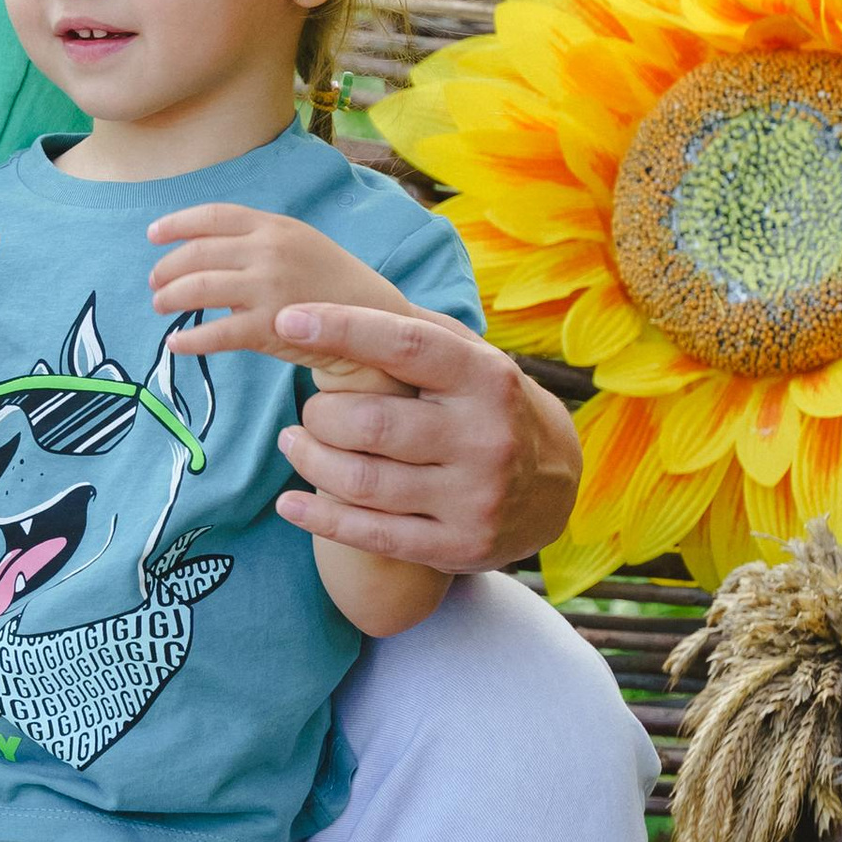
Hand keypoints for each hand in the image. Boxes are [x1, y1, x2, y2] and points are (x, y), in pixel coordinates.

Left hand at [147, 206, 405, 360]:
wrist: (377, 325)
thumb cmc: (332, 288)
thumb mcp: (300, 246)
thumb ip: (258, 242)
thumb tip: (204, 248)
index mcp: (276, 225)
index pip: (213, 215)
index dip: (176, 224)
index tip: (152, 236)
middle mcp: (271, 250)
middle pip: (198, 253)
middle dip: (167, 269)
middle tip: (154, 285)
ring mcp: (271, 288)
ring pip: (199, 289)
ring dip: (170, 299)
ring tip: (160, 308)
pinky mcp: (272, 327)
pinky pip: (216, 333)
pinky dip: (190, 339)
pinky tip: (175, 344)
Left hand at [269, 303, 582, 573]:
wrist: (553, 488)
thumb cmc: (487, 406)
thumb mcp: (472, 359)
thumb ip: (417, 332)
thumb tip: (341, 296)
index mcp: (486, 378)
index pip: (405, 346)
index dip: (342, 330)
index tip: (288, 320)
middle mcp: (485, 437)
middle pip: (370, 423)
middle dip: (320, 414)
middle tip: (309, 411)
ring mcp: (474, 497)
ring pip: (361, 481)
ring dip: (310, 459)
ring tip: (293, 442)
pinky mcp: (458, 546)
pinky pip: (371, 535)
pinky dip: (320, 517)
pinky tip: (290, 502)